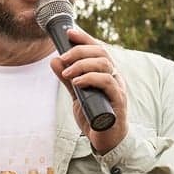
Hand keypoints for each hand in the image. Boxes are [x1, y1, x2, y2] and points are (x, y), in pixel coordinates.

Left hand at [49, 28, 127, 152]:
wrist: (106, 141)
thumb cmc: (95, 116)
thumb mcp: (77, 95)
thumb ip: (68, 79)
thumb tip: (54, 61)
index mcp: (106, 73)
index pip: (98, 49)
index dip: (85, 38)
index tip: (69, 32)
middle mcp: (114, 77)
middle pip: (101, 53)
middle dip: (80, 50)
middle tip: (63, 57)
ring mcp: (118, 88)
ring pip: (104, 65)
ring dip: (82, 64)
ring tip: (67, 73)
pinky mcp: (118, 100)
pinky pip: (107, 83)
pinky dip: (90, 79)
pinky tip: (77, 83)